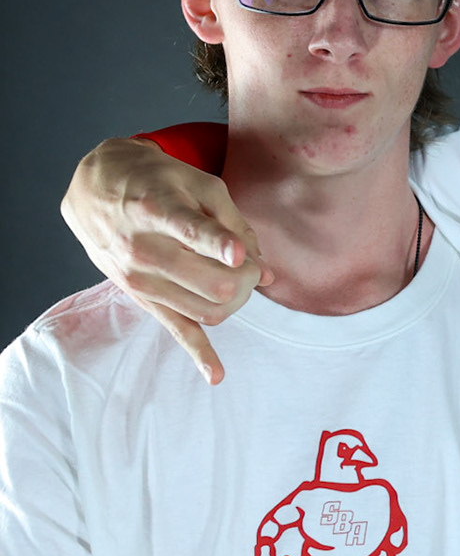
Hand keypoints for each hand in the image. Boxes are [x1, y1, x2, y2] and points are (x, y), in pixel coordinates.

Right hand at [63, 138, 270, 383]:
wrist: (96, 189)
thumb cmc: (158, 181)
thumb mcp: (198, 183)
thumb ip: (235, 223)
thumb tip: (268, 271)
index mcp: (157, 210)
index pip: (191, 231)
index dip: (219, 243)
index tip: (239, 253)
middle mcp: (143, 248)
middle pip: (211, 281)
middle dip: (247, 277)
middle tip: (252, 263)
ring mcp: (140, 277)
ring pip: (204, 307)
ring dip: (237, 301)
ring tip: (241, 281)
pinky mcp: (141, 297)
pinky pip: (174, 329)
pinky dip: (198, 352)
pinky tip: (216, 374)